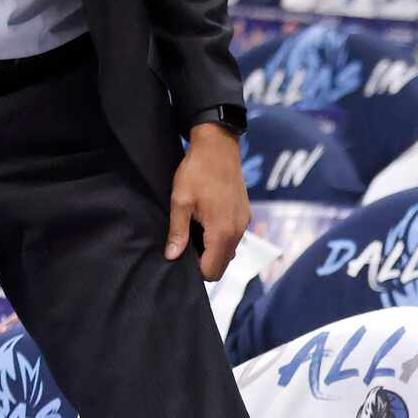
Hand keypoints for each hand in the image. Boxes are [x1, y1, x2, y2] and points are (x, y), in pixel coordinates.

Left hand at [168, 123, 249, 280]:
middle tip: (186, 247)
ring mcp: (244, 223)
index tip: (181, 257)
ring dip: (213, 251)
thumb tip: (171, 256)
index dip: (195, 270)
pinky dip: (221, 240)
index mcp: (222, 231)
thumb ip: (178, 232)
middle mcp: (238, 231)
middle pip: (223, 265)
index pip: (212, 270)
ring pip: (229, 252)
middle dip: (205, 263)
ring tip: (195, 234)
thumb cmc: (197, 171)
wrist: (218, 147)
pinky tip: (206, 224)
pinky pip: (234, 238)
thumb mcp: (180, 201)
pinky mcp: (245, 215)